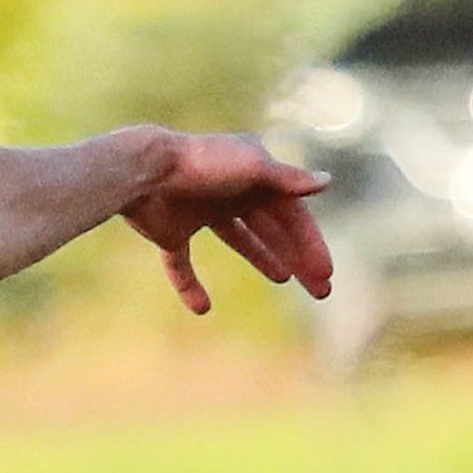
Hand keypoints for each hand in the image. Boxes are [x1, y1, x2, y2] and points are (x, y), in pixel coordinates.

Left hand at [121, 132, 332, 315]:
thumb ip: (289, 178)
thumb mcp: (254, 168)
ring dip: (262, 257)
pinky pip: (181, 265)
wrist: (145, 171)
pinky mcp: (170, 232)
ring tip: (282, 278)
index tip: (324, 274)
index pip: (292, 214)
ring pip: (238, 240)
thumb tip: (327, 181)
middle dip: (296, 257)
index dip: (310, 244)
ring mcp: (200, 212)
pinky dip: (190, 285)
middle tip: (319, 291)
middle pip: (271, 229)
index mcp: (255, 175)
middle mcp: (231, 192)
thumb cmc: (204, 163)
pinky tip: (202, 308)